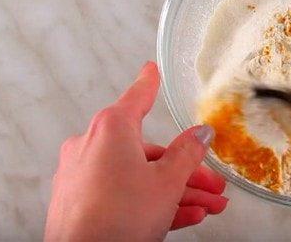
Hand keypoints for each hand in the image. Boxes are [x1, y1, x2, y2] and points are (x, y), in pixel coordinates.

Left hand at [45, 62, 227, 240]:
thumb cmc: (117, 220)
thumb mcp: (168, 182)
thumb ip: (188, 153)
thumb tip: (200, 133)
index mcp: (111, 129)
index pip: (138, 97)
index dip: (150, 82)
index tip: (151, 69)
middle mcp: (91, 146)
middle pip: (148, 150)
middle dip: (185, 170)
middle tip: (211, 183)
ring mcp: (83, 175)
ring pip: (139, 176)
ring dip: (176, 191)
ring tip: (206, 206)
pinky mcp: (79, 202)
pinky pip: (123, 194)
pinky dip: (152, 203)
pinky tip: (183, 216)